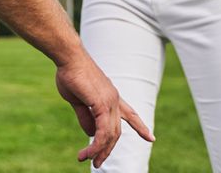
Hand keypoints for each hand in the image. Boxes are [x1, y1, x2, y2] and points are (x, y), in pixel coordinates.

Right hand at [55, 52, 153, 166]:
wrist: (69, 58)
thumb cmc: (71, 74)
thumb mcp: (78, 101)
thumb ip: (86, 117)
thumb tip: (90, 134)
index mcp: (111, 97)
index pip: (131, 114)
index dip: (140, 127)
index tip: (151, 139)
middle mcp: (115, 100)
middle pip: (117, 132)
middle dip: (108, 150)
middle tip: (97, 164)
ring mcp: (110, 101)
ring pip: (110, 134)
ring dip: (99, 150)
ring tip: (88, 160)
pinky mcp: (101, 104)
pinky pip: (102, 131)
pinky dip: (95, 144)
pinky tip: (88, 152)